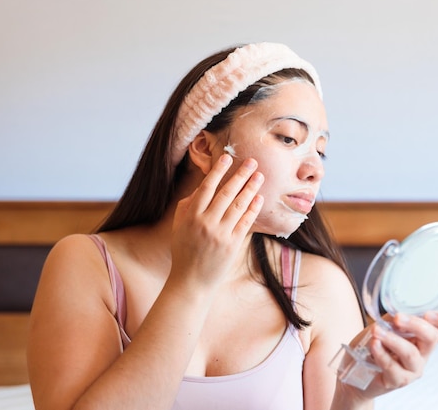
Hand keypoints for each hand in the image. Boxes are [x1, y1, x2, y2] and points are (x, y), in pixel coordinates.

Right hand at [170, 154, 264, 288]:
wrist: (191, 281)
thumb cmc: (184, 250)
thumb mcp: (178, 226)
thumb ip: (188, 205)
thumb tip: (202, 187)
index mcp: (191, 216)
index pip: (206, 188)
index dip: (217, 171)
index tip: (227, 157)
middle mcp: (206, 223)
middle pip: (227, 193)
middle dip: (240, 175)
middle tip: (252, 161)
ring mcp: (221, 234)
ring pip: (239, 205)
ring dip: (250, 188)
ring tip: (259, 176)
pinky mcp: (233, 244)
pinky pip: (245, 222)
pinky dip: (252, 209)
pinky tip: (258, 197)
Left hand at [346, 311, 437, 400]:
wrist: (356, 370)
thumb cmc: (374, 345)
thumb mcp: (385, 326)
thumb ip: (393, 319)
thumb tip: (398, 311)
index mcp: (423, 338)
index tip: (428, 314)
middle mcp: (423, 354)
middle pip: (432, 338)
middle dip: (415, 325)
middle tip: (397, 318)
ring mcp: (412, 369)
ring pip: (410, 353)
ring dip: (392, 339)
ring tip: (376, 331)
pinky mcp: (397, 380)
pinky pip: (392, 367)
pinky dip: (381, 353)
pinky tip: (373, 344)